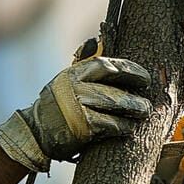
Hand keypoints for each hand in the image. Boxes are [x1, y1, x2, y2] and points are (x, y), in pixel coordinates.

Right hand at [0, 54, 150, 171]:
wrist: (35, 134)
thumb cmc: (57, 109)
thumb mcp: (66, 84)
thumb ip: (85, 72)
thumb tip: (99, 49)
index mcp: (73, 74)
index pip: (106, 65)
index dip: (128, 70)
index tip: (144, 78)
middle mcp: (74, 87)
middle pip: (113, 86)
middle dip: (134, 94)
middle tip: (148, 101)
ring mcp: (77, 106)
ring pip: (114, 104)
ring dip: (133, 109)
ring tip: (143, 113)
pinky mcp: (81, 126)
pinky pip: (109, 124)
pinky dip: (122, 127)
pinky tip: (129, 128)